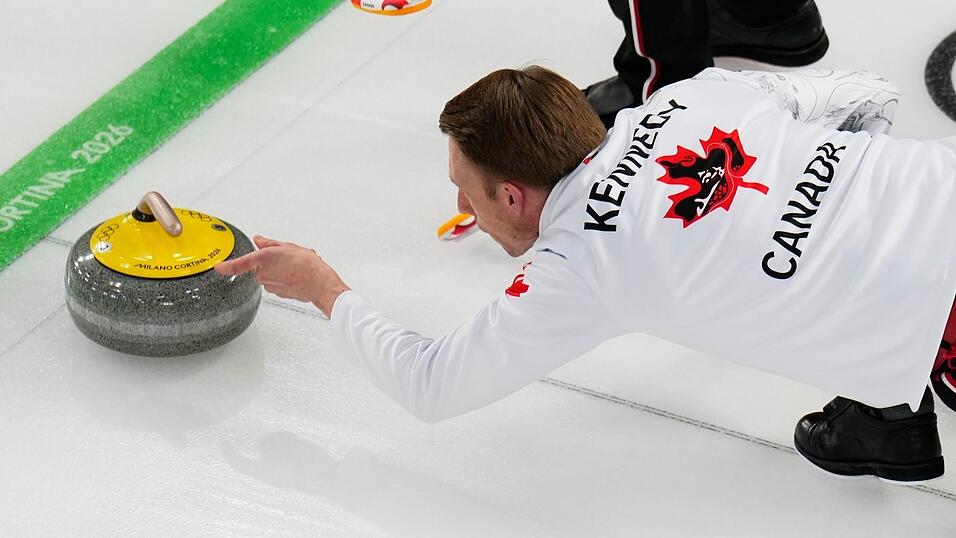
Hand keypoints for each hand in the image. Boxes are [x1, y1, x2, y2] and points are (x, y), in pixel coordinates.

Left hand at [214, 235, 349, 317]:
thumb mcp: (287, 246)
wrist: (319, 283)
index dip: (226, 266)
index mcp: (262, 259)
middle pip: (259, 266)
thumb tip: (259, 240)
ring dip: (279, 269)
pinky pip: (277, 282)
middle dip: (270, 261)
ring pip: (269, 274)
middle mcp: (262, 274)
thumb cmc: (306, 265)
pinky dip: (285, 278)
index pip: (238, 264)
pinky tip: (297, 274)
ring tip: (295, 265)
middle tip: (287, 256)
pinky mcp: (277, 293)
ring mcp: (269, 285)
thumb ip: (269, 243)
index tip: (218, 266)